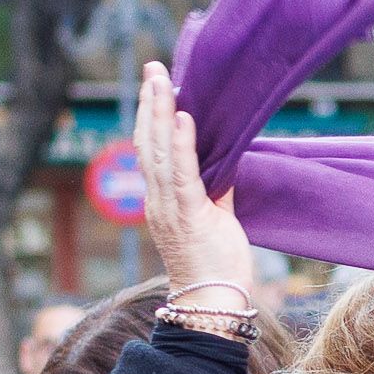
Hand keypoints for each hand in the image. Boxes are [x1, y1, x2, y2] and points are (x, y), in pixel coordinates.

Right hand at [135, 61, 254, 317]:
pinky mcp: (189, 215)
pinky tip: (182, 119)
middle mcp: (157, 202)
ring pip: (158, 152)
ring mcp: (169, 208)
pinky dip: (181, 146)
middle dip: (149, 103)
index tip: (154, 86)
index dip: (149, 117)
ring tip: (163, 82)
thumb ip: (217, 190)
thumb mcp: (215, 219)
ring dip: (160, 113)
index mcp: (160, 201)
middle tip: (153, 69)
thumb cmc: (214, 266)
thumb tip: (227, 164)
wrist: (211, 303)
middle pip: (147, 143)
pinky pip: (183, 175)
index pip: (150, 150)